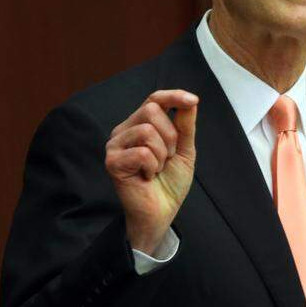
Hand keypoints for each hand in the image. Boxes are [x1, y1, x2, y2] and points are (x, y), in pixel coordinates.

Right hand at [105, 90, 198, 254]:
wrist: (162, 211)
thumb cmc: (170, 181)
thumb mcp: (184, 149)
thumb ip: (185, 126)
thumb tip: (191, 100)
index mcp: (140, 124)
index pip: (154, 98)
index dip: (173, 96)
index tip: (193, 100)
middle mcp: (124, 131)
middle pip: (151, 110)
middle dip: (171, 135)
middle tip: (168, 157)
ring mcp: (115, 145)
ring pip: (147, 131)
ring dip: (162, 153)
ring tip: (157, 168)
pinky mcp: (112, 162)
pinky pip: (142, 152)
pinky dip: (153, 166)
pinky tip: (148, 176)